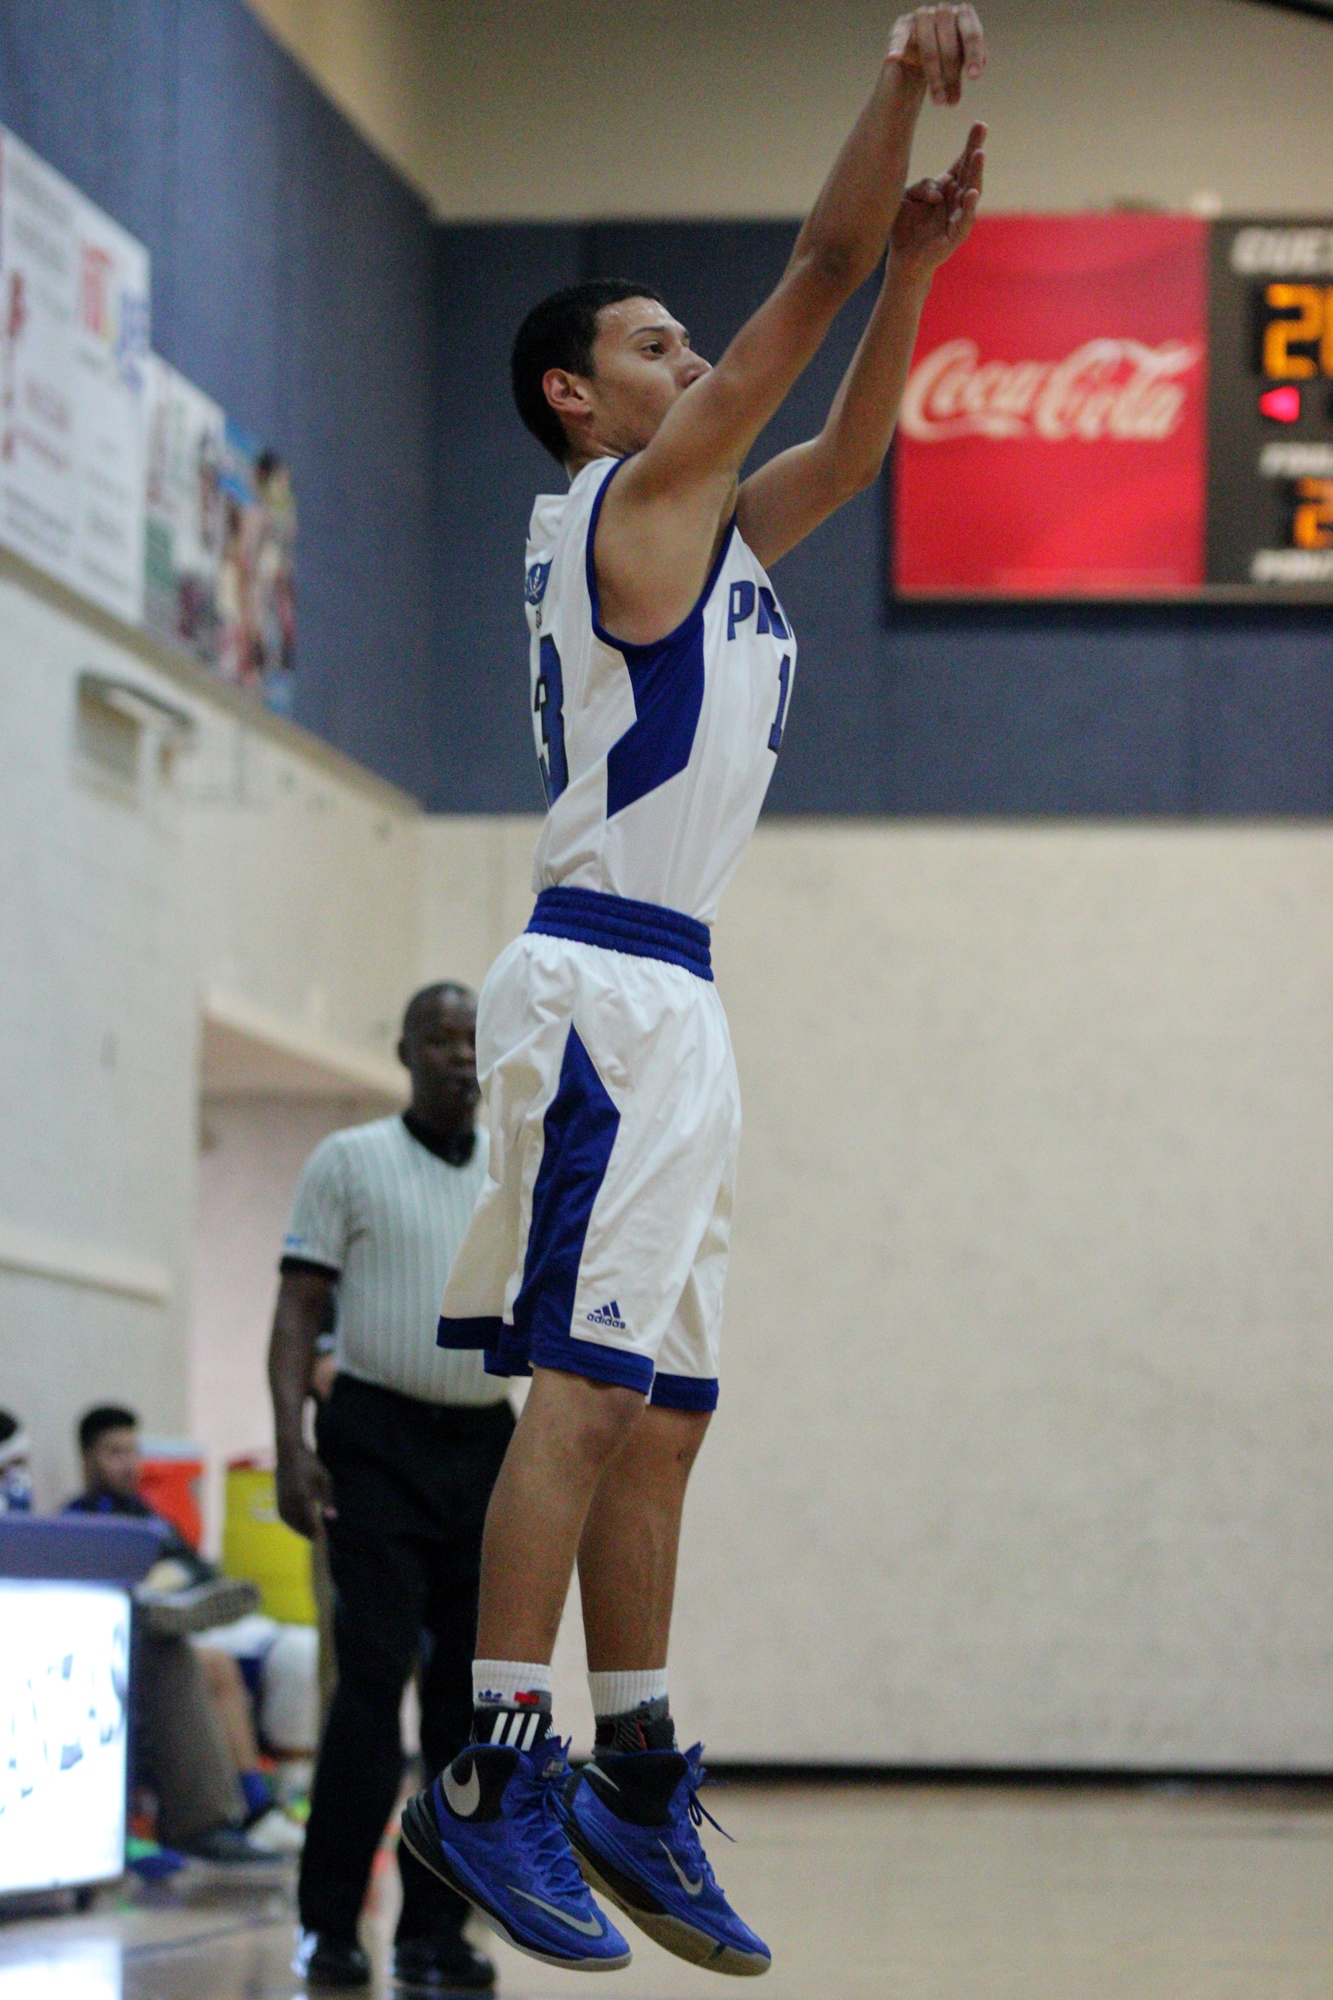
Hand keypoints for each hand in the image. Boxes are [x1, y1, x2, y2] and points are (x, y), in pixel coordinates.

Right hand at [274, 1441, 334, 1539]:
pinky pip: (283, 1516)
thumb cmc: (310, 1464)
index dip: (315, 1531)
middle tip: (318, 1539)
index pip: (309, 1519)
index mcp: (302, 1493)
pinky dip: (290, 1523)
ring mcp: (281, 1499)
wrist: (288, 1452)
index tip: (322, 1538)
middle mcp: (290, 1498)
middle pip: (299, 1523)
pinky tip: (299, 1526)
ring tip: (309, 1535)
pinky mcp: (277, 1498)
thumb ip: (327, 1499)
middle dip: (308, 1532)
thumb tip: (332, 1518)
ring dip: (299, 1530)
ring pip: (290, 1521)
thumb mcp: (324, 1479)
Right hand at [888, 5, 985, 105]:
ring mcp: (921, 17)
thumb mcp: (963, 58)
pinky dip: (897, 46)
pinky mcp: (902, 26)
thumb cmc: (945, 59)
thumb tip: (978, 66)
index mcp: (963, 15)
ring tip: (938, 101)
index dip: (973, 55)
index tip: (973, 78)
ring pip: (928, 47)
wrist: (916, 58)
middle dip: (951, 75)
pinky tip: (894, 57)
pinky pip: (900, 37)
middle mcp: (943, 12)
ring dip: (934, 77)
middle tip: (952, 102)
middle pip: (949, 44)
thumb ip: (973, 58)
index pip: (971, 33)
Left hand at [889, 122, 985, 273]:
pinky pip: (964, 220)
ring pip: (971, 192)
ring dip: (976, 173)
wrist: (903, 261)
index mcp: (947, 189)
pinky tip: (971, 192)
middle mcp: (956, 200)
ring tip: (979, 154)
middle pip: (969, 172)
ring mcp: (958, 217)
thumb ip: (921, 188)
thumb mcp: (907, 199)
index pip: (961, 163)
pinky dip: (969, 206)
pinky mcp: (955, 237)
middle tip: (981, 129)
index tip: (979, 124)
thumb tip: (938, 191)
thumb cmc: (905, 229)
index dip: (970, 144)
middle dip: (975, 151)